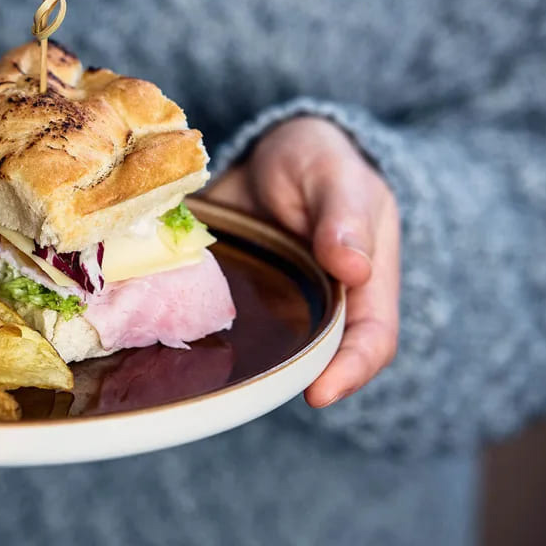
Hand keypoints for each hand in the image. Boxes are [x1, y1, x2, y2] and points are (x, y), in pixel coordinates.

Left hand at [207, 117, 399, 406]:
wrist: (271, 151)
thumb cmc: (317, 159)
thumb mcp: (334, 176)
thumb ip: (344, 218)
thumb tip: (355, 269)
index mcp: (368, 278)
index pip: (372, 338)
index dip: (352, 370)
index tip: (319, 394)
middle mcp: (326, 303)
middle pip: (319, 358)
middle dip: (291, 381)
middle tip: (248, 393)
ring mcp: (282, 306)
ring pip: (269, 351)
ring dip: (244, 366)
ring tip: (208, 378)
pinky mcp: (239, 297)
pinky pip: (222, 325)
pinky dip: (202, 333)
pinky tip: (173, 337)